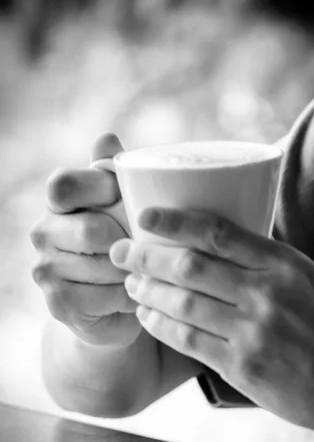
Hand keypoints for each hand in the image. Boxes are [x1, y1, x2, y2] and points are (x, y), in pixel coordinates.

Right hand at [30, 133, 137, 347]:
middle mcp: (42, 232)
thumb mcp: (123, 204)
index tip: (126, 202)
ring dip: (134, 270)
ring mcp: (45, 269)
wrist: (115, 303)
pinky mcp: (58, 304)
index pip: (64, 185)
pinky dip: (129, 297)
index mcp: (57, 201)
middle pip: (92, 230)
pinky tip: (132, 294)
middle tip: (144, 246)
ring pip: (105, 266)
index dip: (102, 191)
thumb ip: (114, 173)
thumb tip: (107, 138)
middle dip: (129, 240)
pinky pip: (106, 296)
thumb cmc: (123, 243)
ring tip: (141, 271)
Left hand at [110, 207, 313, 440]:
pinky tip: (146, 315)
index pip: (219, 233)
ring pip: (182, 304)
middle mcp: (266, 295)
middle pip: (191, 266)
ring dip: (148, 291)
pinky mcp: (241, 367)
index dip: (176, 221)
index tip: (147, 216)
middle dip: (147, 256)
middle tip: (122, 251)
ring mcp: (252, 333)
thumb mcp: (307, 278)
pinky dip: (160, 325)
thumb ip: (263, 260)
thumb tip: (213, 240)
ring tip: (131, 283)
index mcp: (284, 265)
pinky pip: (187, 340)